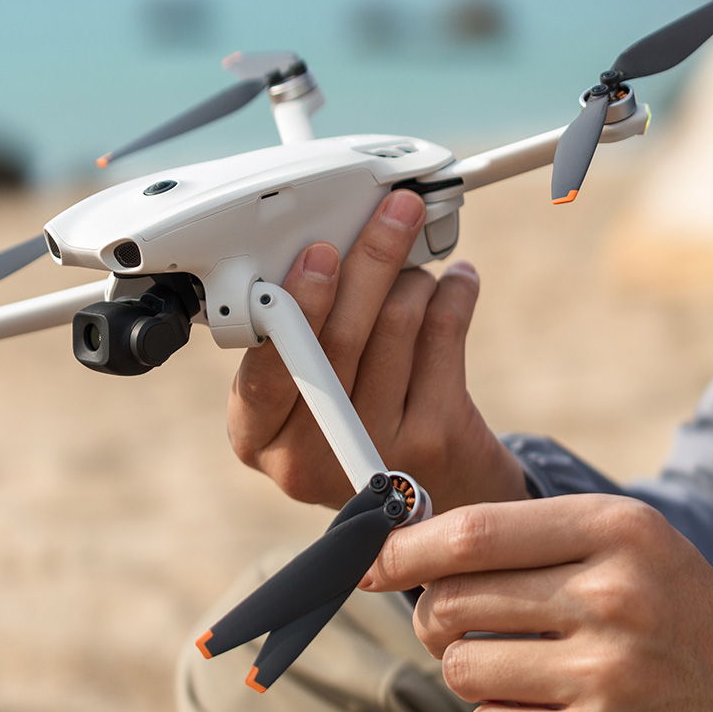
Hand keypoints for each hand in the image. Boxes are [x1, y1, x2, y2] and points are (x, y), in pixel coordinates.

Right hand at [227, 189, 527, 511]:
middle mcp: (308, 458)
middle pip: (341, 337)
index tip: (318, 253)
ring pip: (397, 326)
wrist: (427, 498)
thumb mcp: (298, 398)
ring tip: (416, 267)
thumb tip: (322, 250)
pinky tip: (456, 282)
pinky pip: (444, 336)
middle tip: (394, 213)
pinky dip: (453, 294)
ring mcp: (376, 451)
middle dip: (370, 260)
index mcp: (256, 438)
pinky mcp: (435, 439)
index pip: (264, 371)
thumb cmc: (350, 425)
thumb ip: (294, 341)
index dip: (296, 307)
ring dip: (413, 278)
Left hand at [361, 494, 712, 711]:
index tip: (372, 562)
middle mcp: (612, 597)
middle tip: (459, 626)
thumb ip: (523, 537)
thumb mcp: (620, 543)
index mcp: (615, 530)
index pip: (472, 534)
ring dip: (472, 672)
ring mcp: (606, 677)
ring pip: (462, 668)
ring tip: (525, 670)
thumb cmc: (669, 612)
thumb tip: (400, 553)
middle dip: (434, 617)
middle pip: (453, 602)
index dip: (404, 549)